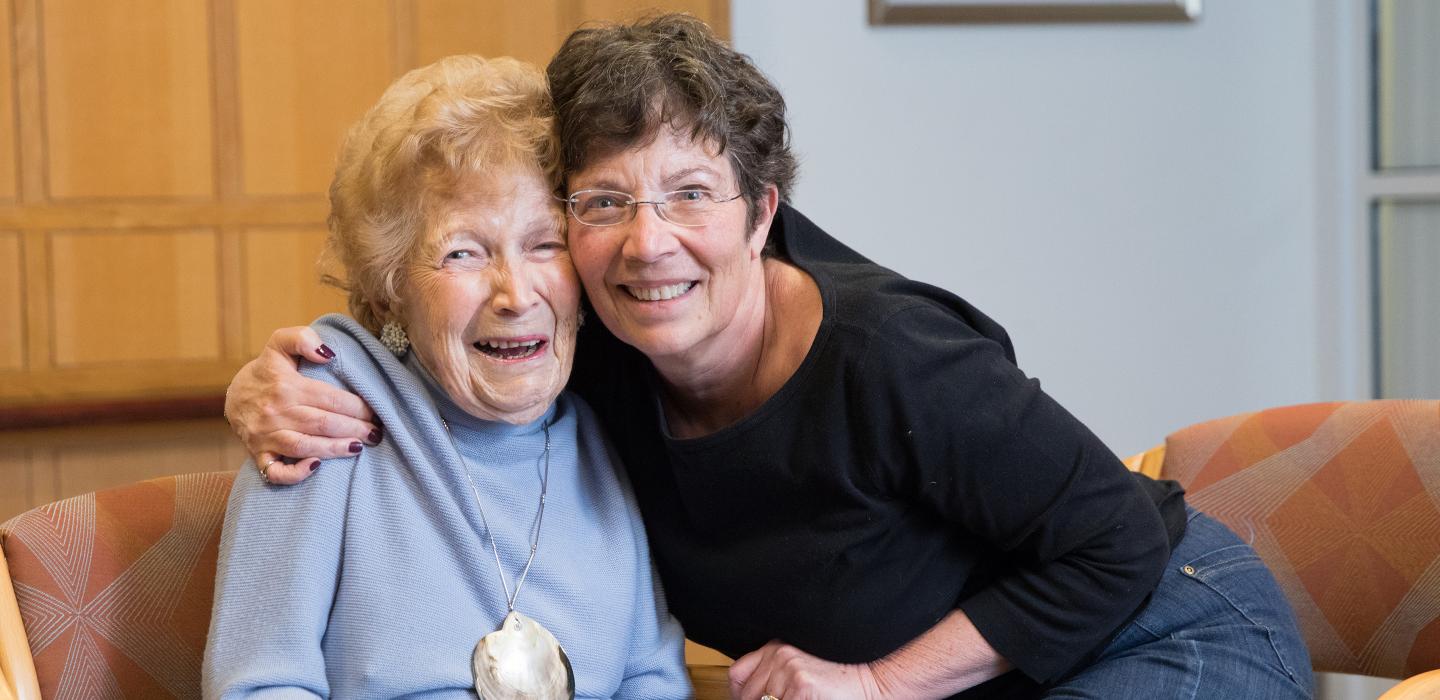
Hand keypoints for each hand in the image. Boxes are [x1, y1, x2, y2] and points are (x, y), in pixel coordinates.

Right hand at [226, 326, 377, 483]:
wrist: (233, 395)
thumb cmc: (267, 370)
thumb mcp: (280, 344)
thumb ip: (302, 339)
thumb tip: (327, 354)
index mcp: (287, 386)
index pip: (330, 398)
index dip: (357, 407)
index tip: (375, 412)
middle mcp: (276, 412)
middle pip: (323, 424)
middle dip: (355, 429)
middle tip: (376, 433)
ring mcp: (266, 436)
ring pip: (305, 446)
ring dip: (336, 449)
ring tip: (359, 447)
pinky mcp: (258, 454)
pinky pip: (276, 471)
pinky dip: (296, 473)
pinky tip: (317, 466)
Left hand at [729, 641, 884, 699]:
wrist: (871, 681)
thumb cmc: (838, 680)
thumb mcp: (799, 668)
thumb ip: (773, 675)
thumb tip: (749, 697)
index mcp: (776, 647)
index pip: (737, 674)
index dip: (739, 695)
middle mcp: (779, 654)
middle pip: (747, 694)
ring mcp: (789, 670)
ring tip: (799, 699)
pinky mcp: (801, 686)